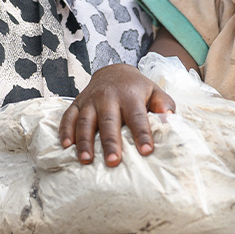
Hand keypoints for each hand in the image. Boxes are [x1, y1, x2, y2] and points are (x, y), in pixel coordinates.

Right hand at [59, 64, 173, 165]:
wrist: (114, 72)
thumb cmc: (137, 89)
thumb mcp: (155, 92)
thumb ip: (164, 104)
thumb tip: (169, 118)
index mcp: (130, 96)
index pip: (137, 117)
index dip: (142, 134)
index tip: (146, 151)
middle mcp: (108, 97)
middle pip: (108, 121)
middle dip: (110, 142)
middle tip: (113, 161)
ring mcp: (90, 100)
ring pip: (85, 121)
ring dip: (84, 141)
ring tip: (86, 160)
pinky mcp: (77, 103)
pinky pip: (68, 117)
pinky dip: (66, 131)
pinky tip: (66, 146)